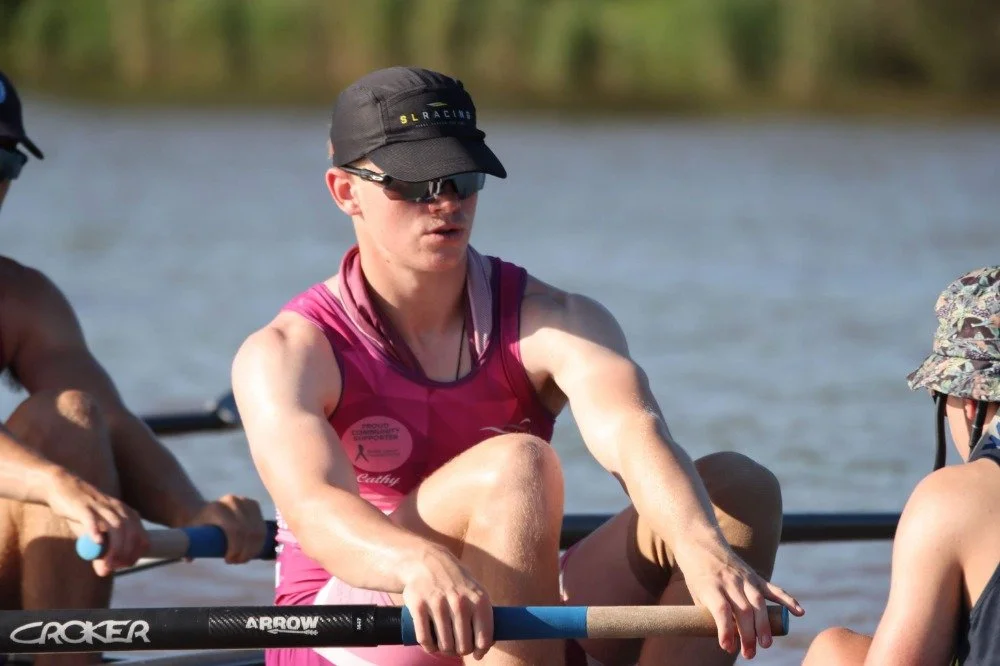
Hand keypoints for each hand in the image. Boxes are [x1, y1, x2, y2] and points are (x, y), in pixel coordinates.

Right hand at [44, 467, 148, 576]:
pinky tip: (97, 540)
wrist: (63, 489)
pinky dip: (96, 530)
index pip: (142, 537)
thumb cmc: (82, 514)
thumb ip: (101, 551)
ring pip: (117, 528)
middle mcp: (119, 510)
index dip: (135, 554)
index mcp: (127, 515)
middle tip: (114, 567)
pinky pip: (92, 518)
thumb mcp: (95, 533)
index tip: (123, 565)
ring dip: (115, 548)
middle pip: (132, 534)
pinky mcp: (84, 507)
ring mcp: (103, 507)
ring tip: (107, 564)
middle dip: (126, 554)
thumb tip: (104, 573)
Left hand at [185, 493, 265, 563]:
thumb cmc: (195, 526)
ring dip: (253, 549)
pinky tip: (252, 551)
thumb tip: (189, 559)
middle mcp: (233, 501)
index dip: (235, 548)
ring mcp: (245, 501)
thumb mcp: (190, 534)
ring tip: (244, 558)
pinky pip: (262, 527)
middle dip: (245, 551)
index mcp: (217, 508)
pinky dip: (259, 542)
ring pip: (258, 531)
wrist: (203, 509)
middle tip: (237, 561)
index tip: (228, 560)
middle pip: (248, 532)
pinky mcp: (254, 505)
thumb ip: (187, 546)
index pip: (234, 530)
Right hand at [401, 545, 493, 659]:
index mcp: (479, 600)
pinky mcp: (418, 606)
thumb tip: (487, 644)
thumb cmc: (456, 581)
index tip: (476, 653)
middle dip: (461, 650)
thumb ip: (484, 616)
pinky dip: (429, 647)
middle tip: (458, 647)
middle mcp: (460, 602)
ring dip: (445, 650)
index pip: (483, 638)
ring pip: (445, 645)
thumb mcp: (476, 591)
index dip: (480, 651)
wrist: (427, 561)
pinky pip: (425, 639)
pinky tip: (432, 645)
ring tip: (445, 646)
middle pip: (463, 646)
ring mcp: (438, 604)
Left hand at [677, 536, 803, 659]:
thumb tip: (730, 642)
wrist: (701, 543)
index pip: (721, 609)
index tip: (727, 647)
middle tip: (749, 654)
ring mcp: (744, 578)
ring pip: (758, 602)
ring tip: (766, 644)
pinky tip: (799, 612)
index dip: (725, 629)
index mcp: (711, 586)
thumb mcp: (697, 594)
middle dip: (748, 635)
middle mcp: (729, 581)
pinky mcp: (755, 576)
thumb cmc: (697, 575)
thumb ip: (712, 614)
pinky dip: (787, 600)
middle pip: (743, 610)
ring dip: (763, 625)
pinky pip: (773, 589)